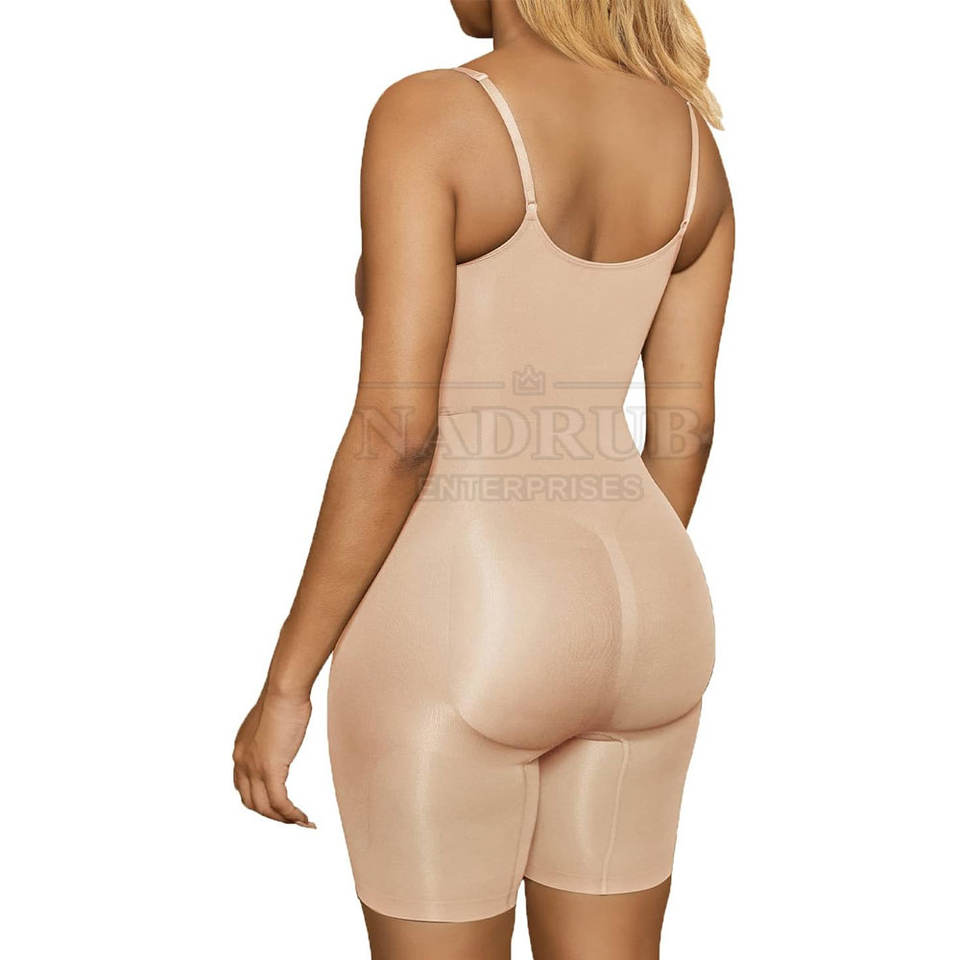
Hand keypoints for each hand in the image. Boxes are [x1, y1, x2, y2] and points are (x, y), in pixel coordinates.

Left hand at [233, 690, 314, 826]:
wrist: (283, 690)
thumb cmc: (283, 697)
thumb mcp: (271, 721)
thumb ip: (271, 735)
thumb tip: (282, 734)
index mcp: (240, 751)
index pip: (243, 787)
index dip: (258, 800)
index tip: (276, 806)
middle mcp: (241, 762)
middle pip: (252, 802)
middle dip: (272, 815)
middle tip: (291, 819)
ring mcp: (254, 768)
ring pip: (266, 808)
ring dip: (283, 819)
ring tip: (301, 822)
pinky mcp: (270, 770)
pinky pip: (281, 803)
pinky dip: (292, 814)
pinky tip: (304, 818)